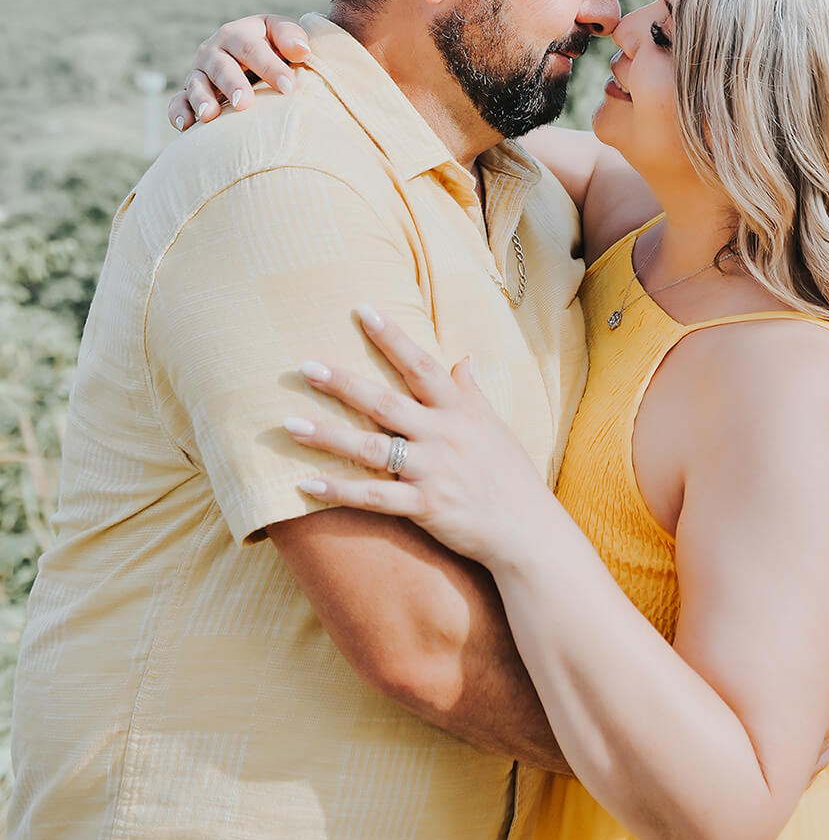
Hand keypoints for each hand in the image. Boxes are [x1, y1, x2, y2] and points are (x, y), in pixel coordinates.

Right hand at [169, 14, 311, 130]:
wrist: (253, 58)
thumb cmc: (273, 46)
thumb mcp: (280, 34)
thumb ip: (291, 37)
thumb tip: (301, 51)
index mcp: (237, 34)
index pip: (252, 48)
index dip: (270, 66)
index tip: (289, 88)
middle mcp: (213, 51)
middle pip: (221, 67)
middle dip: (233, 84)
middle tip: (244, 103)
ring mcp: (199, 73)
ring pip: (197, 84)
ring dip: (202, 99)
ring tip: (210, 115)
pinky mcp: (189, 93)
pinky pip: (178, 101)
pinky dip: (178, 112)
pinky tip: (186, 126)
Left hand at [286, 309, 552, 569]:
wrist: (528, 529)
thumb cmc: (510, 475)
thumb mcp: (494, 425)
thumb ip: (471, 392)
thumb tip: (462, 358)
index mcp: (460, 410)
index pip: (421, 366)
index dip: (392, 338)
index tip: (363, 311)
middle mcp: (444, 435)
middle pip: (385, 403)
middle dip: (343, 383)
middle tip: (305, 366)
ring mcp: (434, 471)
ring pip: (372, 449)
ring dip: (328, 436)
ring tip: (290, 424)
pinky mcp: (426, 507)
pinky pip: (374, 497)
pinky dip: (339, 490)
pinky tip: (306, 483)